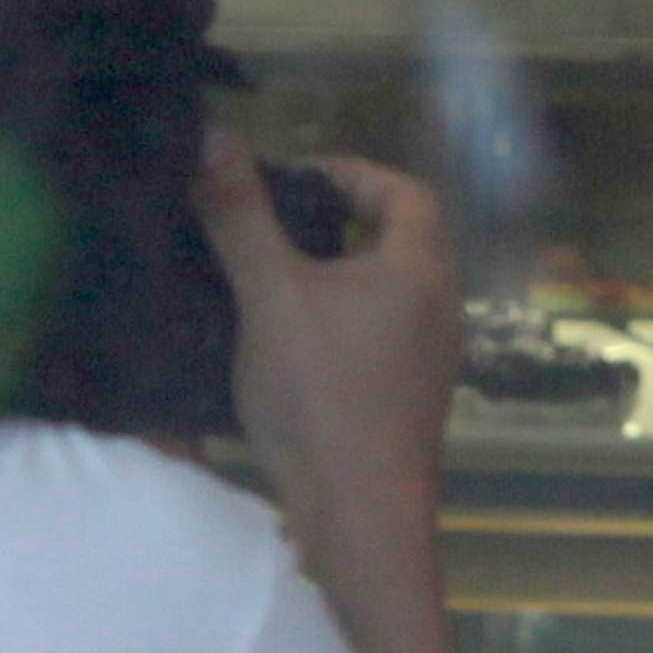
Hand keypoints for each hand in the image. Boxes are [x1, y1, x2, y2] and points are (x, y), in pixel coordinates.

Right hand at [191, 130, 461, 554]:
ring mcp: (431, 364)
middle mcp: (441, 311)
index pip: (408, 192)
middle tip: (277, 223)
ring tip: (271, 280)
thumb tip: (211, 134)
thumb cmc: (324, 396)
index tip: (298, 177)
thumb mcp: (271, 296)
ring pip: (389, 296)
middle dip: (341, 224)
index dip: (355, 172)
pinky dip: (339, 327)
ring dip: (337, 279)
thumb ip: (241, 216)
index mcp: (421, 270)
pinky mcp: (410, 406)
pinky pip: (379, 342)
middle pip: (402, 242)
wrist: (362, 518)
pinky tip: (285, 347)